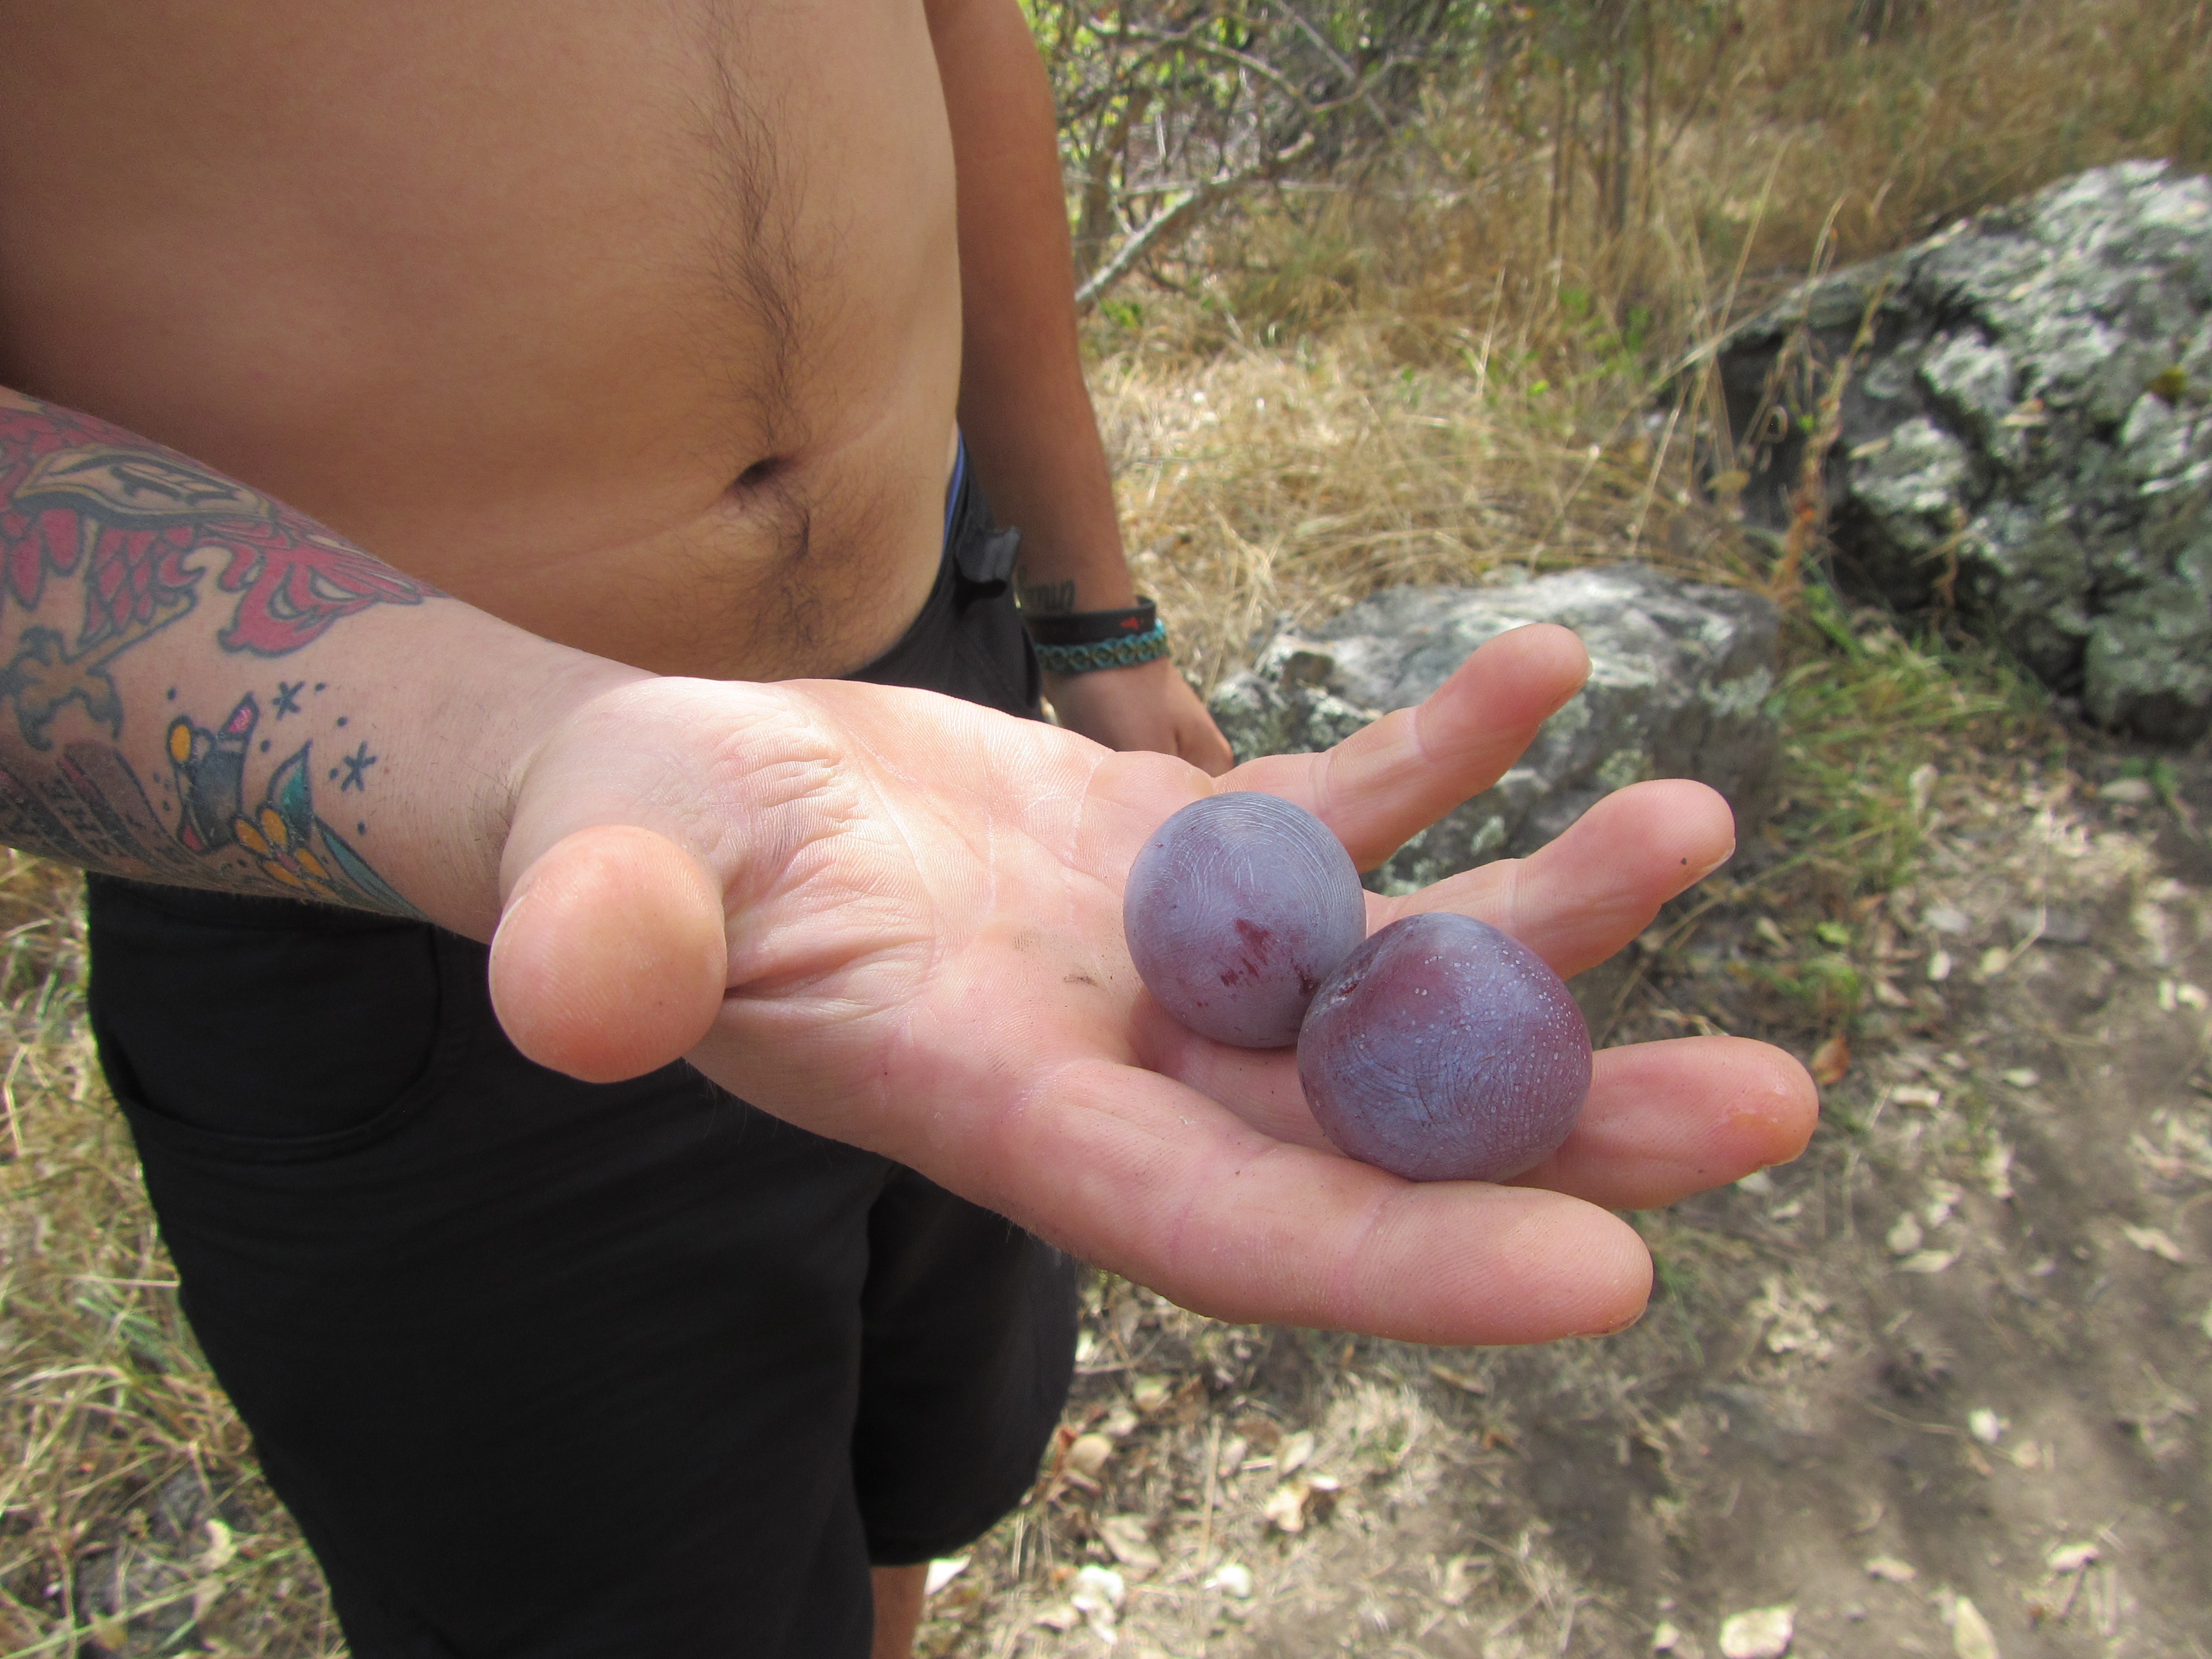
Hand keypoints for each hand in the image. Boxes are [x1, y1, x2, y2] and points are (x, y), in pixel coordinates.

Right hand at [487, 624, 1816, 1344]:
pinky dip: (1443, 752)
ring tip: (1697, 824)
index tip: (1611, 1278)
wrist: (677, 794)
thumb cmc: (624, 846)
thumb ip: (608, 944)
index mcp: (1008, 1117)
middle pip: (1372, 1129)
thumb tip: (580, 992)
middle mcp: (1122, 1069)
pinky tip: (1544, 669)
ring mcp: (1170, 965)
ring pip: (1392, 976)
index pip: (1224, 1228)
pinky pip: (1341, 814)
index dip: (1403, 1261)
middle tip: (1776, 1105)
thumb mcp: (607, 881)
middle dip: (1566, 1125)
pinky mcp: (1181, 855)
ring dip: (1552, 921)